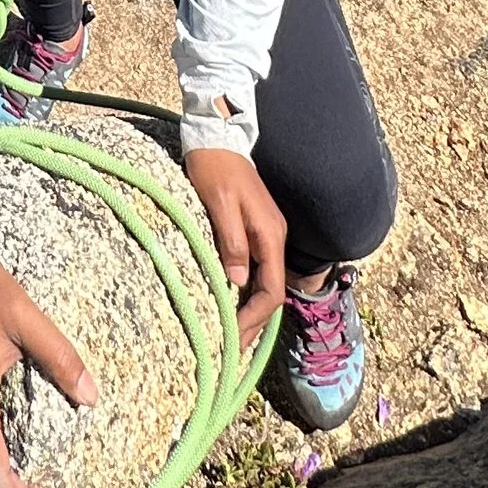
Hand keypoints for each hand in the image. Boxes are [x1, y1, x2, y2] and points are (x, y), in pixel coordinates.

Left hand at [185, 146, 287, 343]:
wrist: (216, 138)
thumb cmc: (214, 168)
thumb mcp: (219, 203)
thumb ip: (231, 241)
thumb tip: (237, 281)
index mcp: (269, 235)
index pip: (270, 290)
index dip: (254, 318)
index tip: (234, 338)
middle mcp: (273, 238)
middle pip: (269, 292)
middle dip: (252, 322)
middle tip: (230, 349)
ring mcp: (264, 235)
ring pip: (262, 283)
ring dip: (248, 310)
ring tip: (229, 335)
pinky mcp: (252, 230)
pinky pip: (253, 270)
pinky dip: (243, 292)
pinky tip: (228, 302)